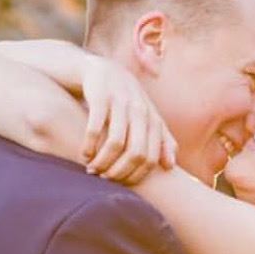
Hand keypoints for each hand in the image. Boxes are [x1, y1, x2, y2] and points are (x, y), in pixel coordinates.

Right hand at [81, 55, 176, 185]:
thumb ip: (162, 139)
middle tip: (105, 178)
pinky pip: (95, 127)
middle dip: (119, 172)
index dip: (136, 175)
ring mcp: (120, 102)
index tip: (121, 183)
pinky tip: (84, 154)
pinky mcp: (100, 96)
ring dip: (102, 162)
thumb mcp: (148, 117)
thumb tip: (171, 166)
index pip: (151, 157)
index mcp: (153, 120)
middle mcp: (140, 111)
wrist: (103, 70)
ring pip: (115, 142)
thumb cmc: (128, 101)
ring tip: (92, 170)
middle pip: (136, 153)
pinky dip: (89, 145)